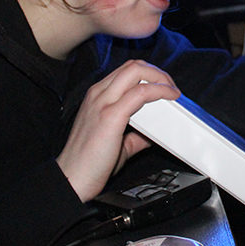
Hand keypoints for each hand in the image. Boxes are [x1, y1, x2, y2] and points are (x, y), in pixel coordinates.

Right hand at [56, 60, 180, 201]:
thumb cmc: (88, 163)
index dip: (150, 75)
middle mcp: (98, 94)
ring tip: (173, 92)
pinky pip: (141, 93)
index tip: (165, 87)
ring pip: (136, 71)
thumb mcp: (116, 143)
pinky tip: (170, 98)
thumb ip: (136, 136)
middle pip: (133, 66)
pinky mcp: (110, 116)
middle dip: (158, 73)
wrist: (71, 179)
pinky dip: (160, 91)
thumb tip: (154, 133)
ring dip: (161, 78)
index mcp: (98, 97)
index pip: (127, 71)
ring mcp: (103, 103)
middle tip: (171, 88)